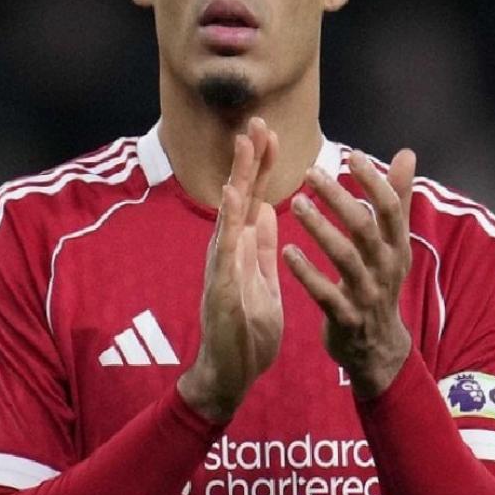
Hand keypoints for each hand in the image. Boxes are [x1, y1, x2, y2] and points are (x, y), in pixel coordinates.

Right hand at [178, 118, 283, 422]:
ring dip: (237, 178)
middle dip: (248, 158)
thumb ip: (263, 248)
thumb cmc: (247, 330)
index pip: (253, 197)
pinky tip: (237, 199)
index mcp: (244, 248)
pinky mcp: (223, 287)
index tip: (271, 132)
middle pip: (239, 196)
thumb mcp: (263, 280)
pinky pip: (227, 250)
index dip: (261, 165)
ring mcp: (223, 266)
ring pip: (230, 214)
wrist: (231, 374)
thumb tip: (267, 212)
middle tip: (257, 121)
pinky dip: (232, 221)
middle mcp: (228, 250)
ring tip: (245, 147)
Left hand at [282, 149, 416, 398]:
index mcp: (397, 248)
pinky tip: (287, 252)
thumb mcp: (394, 244)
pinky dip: (307, 273)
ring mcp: (367, 295)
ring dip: (319, 229)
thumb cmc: (380, 283)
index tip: (351, 155)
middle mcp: (386, 269)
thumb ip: (397, 199)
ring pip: (345, 257)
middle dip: (339, 198)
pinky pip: (325, 294)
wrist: (378, 348)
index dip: (374, 182)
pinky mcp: (345, 318)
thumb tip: (407, 154)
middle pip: (365, 228)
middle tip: (311, 172)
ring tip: (295, 204)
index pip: (391, 209)